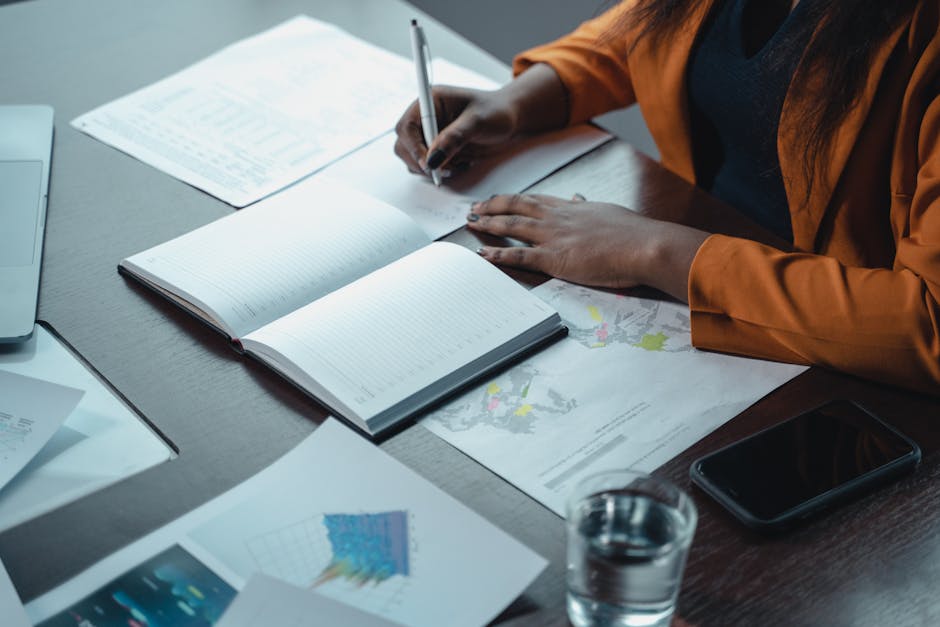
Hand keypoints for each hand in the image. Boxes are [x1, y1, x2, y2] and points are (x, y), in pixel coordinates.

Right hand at [394, 85, 518, 176]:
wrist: (510, 119)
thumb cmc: (496, 111)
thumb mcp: (477, 121)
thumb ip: (454, 138)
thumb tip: (433, 158)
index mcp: (430, 102)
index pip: (407, 126)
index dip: (413, 147)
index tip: (428, 162)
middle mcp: (426, 118)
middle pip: (404, 145)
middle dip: (420, 161)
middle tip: (443, 169)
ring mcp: (430, 135)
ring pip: (413, 159)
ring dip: (432, 168)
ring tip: (456, 164)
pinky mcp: (438, 149)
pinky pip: (428, 166)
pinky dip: (441, 171)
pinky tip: (459, 163)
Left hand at [466, 193, 709, 301]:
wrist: (645, 245)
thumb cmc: (634, 234)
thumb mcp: (607, 212)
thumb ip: (588, 207)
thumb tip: (577, 198)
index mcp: (571, 208)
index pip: (535, 200)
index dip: (514, 200)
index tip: (499, 200)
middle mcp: (558, 218)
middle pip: (517, 206)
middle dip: (493, 206)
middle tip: (475, 208)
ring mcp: (554, 237)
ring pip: (513, 226)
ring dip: (490, 223)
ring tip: (472, 223)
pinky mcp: (555, 258)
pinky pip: (520, 255)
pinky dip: (499, 254)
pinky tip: (483, 253)